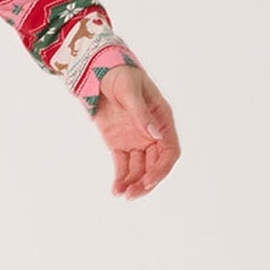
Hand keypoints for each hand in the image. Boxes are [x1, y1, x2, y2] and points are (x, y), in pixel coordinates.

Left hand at [91, 63, 179, 198]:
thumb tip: (155, 134)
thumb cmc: (121, 76)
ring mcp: (136, 141)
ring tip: (122, 194)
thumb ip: (141, 113)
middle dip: (146, 181)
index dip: (162, 168)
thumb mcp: (131, 90)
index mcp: (163, 121)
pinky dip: (120, 178)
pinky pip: (123, 165)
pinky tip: (116, 190)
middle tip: (133, 194)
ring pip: (139, 169)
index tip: (149, 180)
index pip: (169, 151)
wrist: (100, 74)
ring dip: (133, 183)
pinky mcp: (119, 144)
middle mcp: (152, 135)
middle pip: (155, 165)